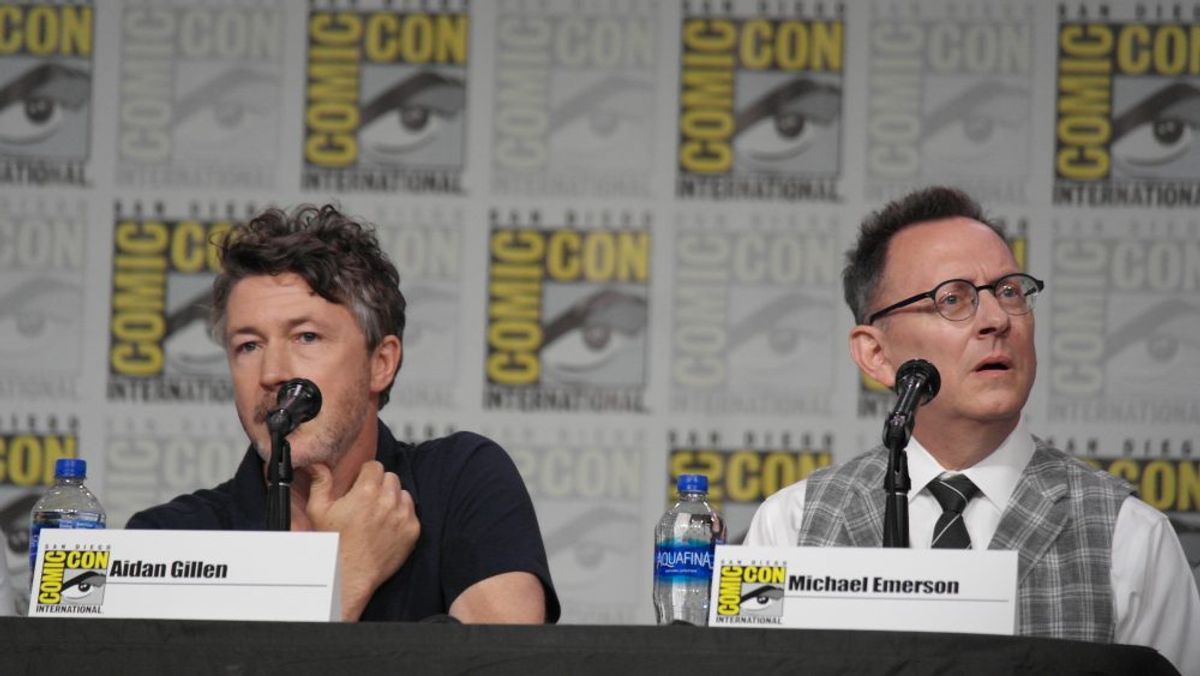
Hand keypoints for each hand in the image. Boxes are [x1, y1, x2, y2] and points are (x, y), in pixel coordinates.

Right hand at [306, 461, 419, 620]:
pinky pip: (412, 511)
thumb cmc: (334, 544)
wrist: (350, 575)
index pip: (375, 466)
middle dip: (380, 485)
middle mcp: (388, 500)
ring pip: (403, 493)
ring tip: (377, 515)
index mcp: (367, 491)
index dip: (366, 474)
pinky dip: (402, 515)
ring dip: (393, 499)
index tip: (361, 484)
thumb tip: (318, 465)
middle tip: (368, 501)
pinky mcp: (412, 530)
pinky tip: (387, 526)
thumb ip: (321, 483)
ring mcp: (403, 515)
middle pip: (390, 477)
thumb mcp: (319, 510)